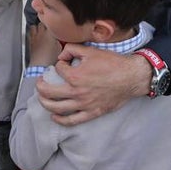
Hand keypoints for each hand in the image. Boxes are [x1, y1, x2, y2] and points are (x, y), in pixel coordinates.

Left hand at [27, 22, 61, 66]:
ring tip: (41, 31)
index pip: (50, 23)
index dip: (52, 24)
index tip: (55, 26)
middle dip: (44, 24)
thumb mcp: (59, 48)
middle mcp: (40, 33)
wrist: (40, 66)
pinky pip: (30, 34)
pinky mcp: (30, 42)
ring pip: (33, 26)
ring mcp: (34, 37)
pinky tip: (36, 37)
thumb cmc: (50, 58)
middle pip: (41, 23)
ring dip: (37, 28)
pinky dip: (33, 34)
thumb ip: (59, 40)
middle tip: (48, 28)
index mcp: (49, 33)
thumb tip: (58, 37)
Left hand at [35, 45, 151, 125]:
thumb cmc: (113, 64)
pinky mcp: (92, 113)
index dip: (58, 64)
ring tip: (42, 98)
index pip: (58, 70)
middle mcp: (77, 92)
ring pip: (56, 108)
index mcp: (75, 76)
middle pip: (49, 92)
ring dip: (45, 103)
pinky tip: (54, 116)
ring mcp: (84, 104)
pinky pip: (72, 120)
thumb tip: (62, 55)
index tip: (63, 64)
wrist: (130, 78)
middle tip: (39, 83)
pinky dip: (60, 120)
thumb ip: (72, 49)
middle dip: (40, 87)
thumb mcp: (91, 51)